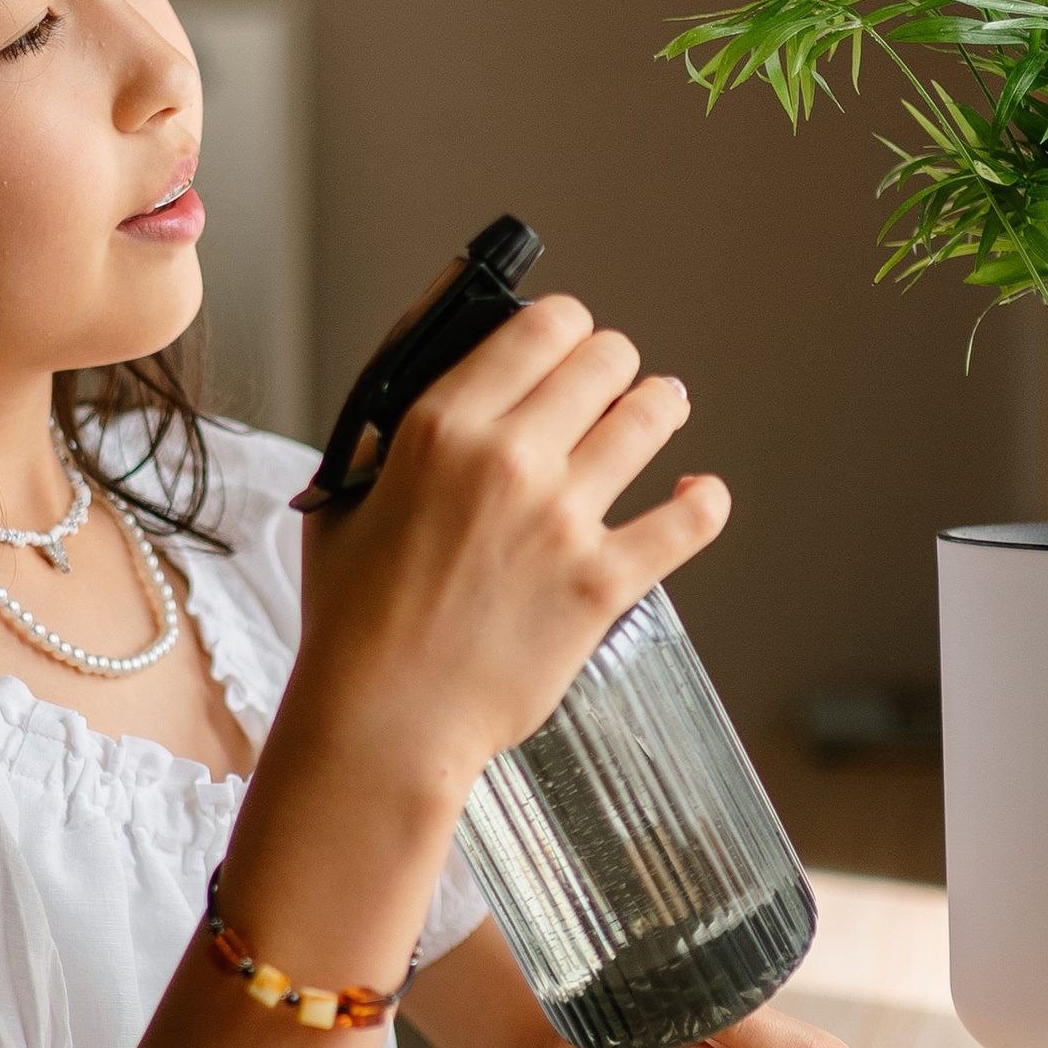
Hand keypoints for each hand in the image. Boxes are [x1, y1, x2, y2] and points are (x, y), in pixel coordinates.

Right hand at [292, 295, 729, 784]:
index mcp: (440, 428)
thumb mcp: (344, 499)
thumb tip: (430, 383)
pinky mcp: (604, 582)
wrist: (383, 723)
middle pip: (605, 358)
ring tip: (661, 411)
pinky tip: (696, 492)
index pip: (539, 325)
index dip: (562, 325)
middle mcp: (507, 460)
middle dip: (611, 365)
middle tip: (609, 384)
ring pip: (652, 416)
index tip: (564, 341)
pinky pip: (691, 517)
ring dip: (661, 407)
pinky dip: (703, 498)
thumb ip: (389, 435)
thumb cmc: (355, 623)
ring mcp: (563, 520)